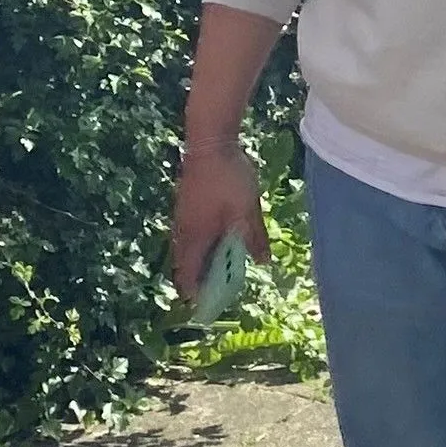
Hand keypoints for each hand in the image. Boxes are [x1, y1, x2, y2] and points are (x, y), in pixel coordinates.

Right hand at [170, 143, 266, 302]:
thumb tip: (263, 263)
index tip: (207, 305)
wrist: (209, 141)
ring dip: (202, 260)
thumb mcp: (247, 210)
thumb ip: (254, 238)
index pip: (188, 275)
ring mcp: (182, 216)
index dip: (196, 293)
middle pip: (185, 264)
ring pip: (188, 248)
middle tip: (220, 287)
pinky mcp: (185, 204)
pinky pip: (190, 233)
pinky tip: (219, 239)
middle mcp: (184, 231)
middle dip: (201, 279)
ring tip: (223, 265)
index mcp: (196, 237)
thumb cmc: (229, 178)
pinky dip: (202, 243)